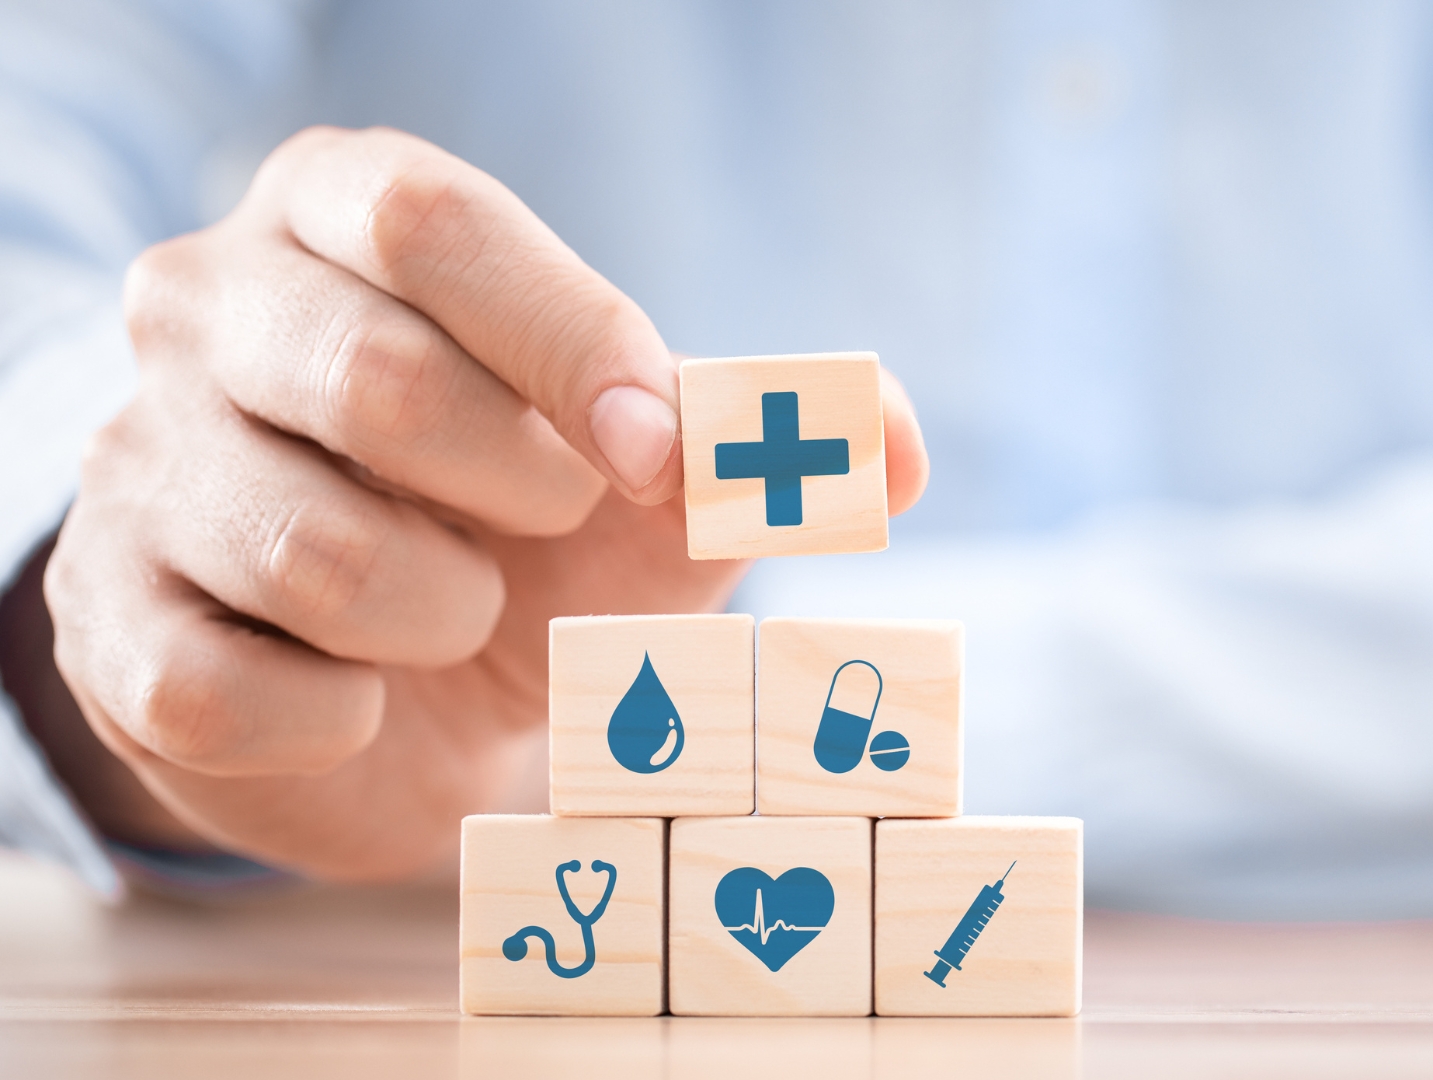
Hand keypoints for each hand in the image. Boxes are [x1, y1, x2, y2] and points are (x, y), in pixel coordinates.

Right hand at [41, 126, 930, 880]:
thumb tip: (892, 444)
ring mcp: (137, 467)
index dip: (569, 341)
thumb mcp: (652, 475)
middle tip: (547, 525)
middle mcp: (207, 312)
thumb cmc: (532, 534)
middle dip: (516, 488)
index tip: (656, 451)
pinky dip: (344, 718)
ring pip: (309, 551)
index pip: (431, 223)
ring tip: (457, 609)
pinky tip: (360, 691)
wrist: (403, 686)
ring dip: (442, 617)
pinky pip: (230, 691)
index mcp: (339, 220)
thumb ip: (761, 439)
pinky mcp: (110, 624)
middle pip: (370, 375)